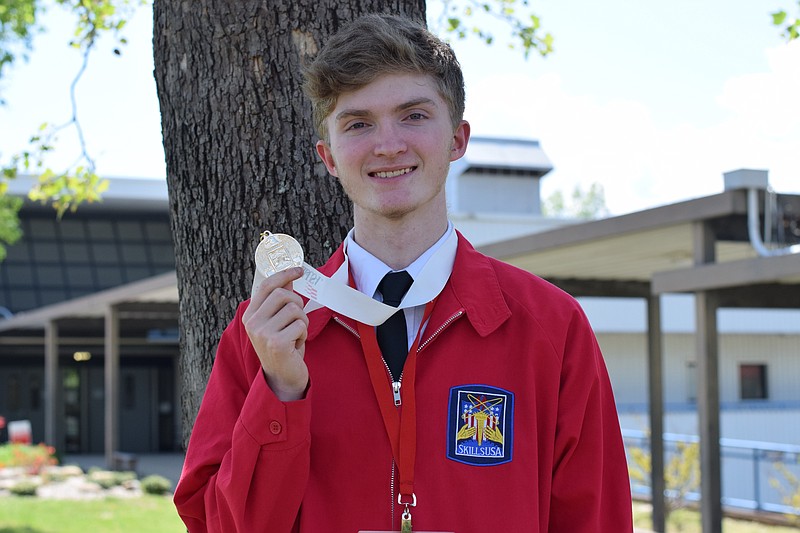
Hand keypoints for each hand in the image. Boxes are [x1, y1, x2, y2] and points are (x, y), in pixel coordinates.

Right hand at [243, 267, 308, 400]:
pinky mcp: (277, 343)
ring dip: (302, 322)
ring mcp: (263, 333)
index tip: (299, 270)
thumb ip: (279, 302)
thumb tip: (289, 278)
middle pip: (284, 295)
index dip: (284, 274)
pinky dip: (303, 335)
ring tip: (295, 335)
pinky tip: (296, 346)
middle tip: (297, 320)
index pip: (266, 286)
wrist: (282, 378)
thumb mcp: (276, 322)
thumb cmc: (282, 347)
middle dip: (298, 304)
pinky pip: (300, 325)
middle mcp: (253, 323)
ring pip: (295, 309)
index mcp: (250, 315)